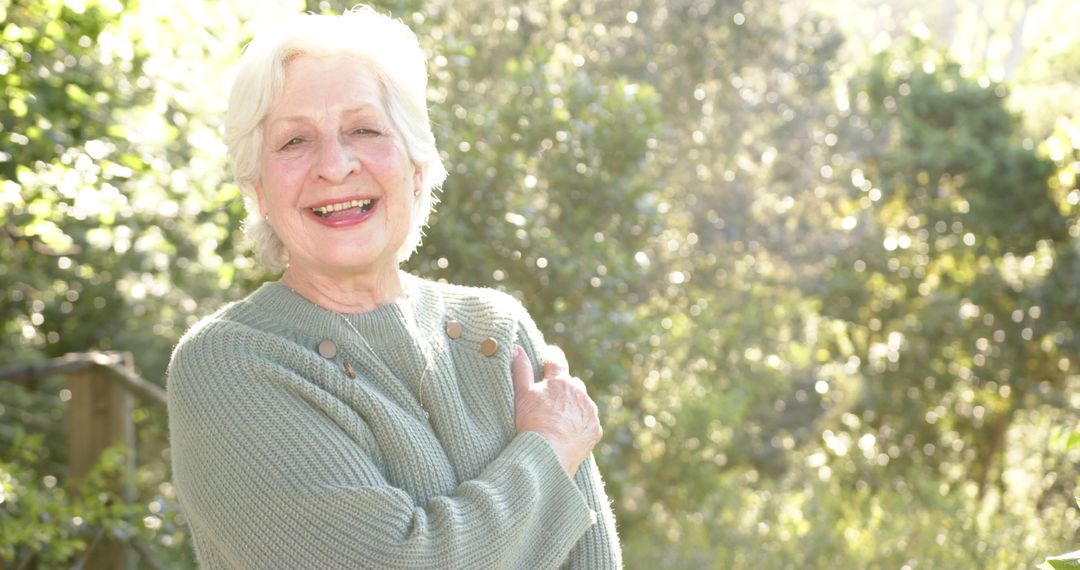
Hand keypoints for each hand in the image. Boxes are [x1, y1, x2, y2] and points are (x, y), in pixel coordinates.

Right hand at [511, 344, 601, 476]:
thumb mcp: (522, 394)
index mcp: (560, 380)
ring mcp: (589, 411)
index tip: (546, 356)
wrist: (548, 456)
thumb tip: (516, 347)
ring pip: (582, 401)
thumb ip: (521, 369)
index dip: (550, 355)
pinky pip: (588, 421)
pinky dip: (580, 423)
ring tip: (558, 419)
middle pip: (572, 382)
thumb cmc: (531, 423)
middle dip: (562, 386)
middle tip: (549, 398)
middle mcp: (579, 392)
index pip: (556, 358)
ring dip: (573, 405)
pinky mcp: (595, 429)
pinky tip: (568, 433)